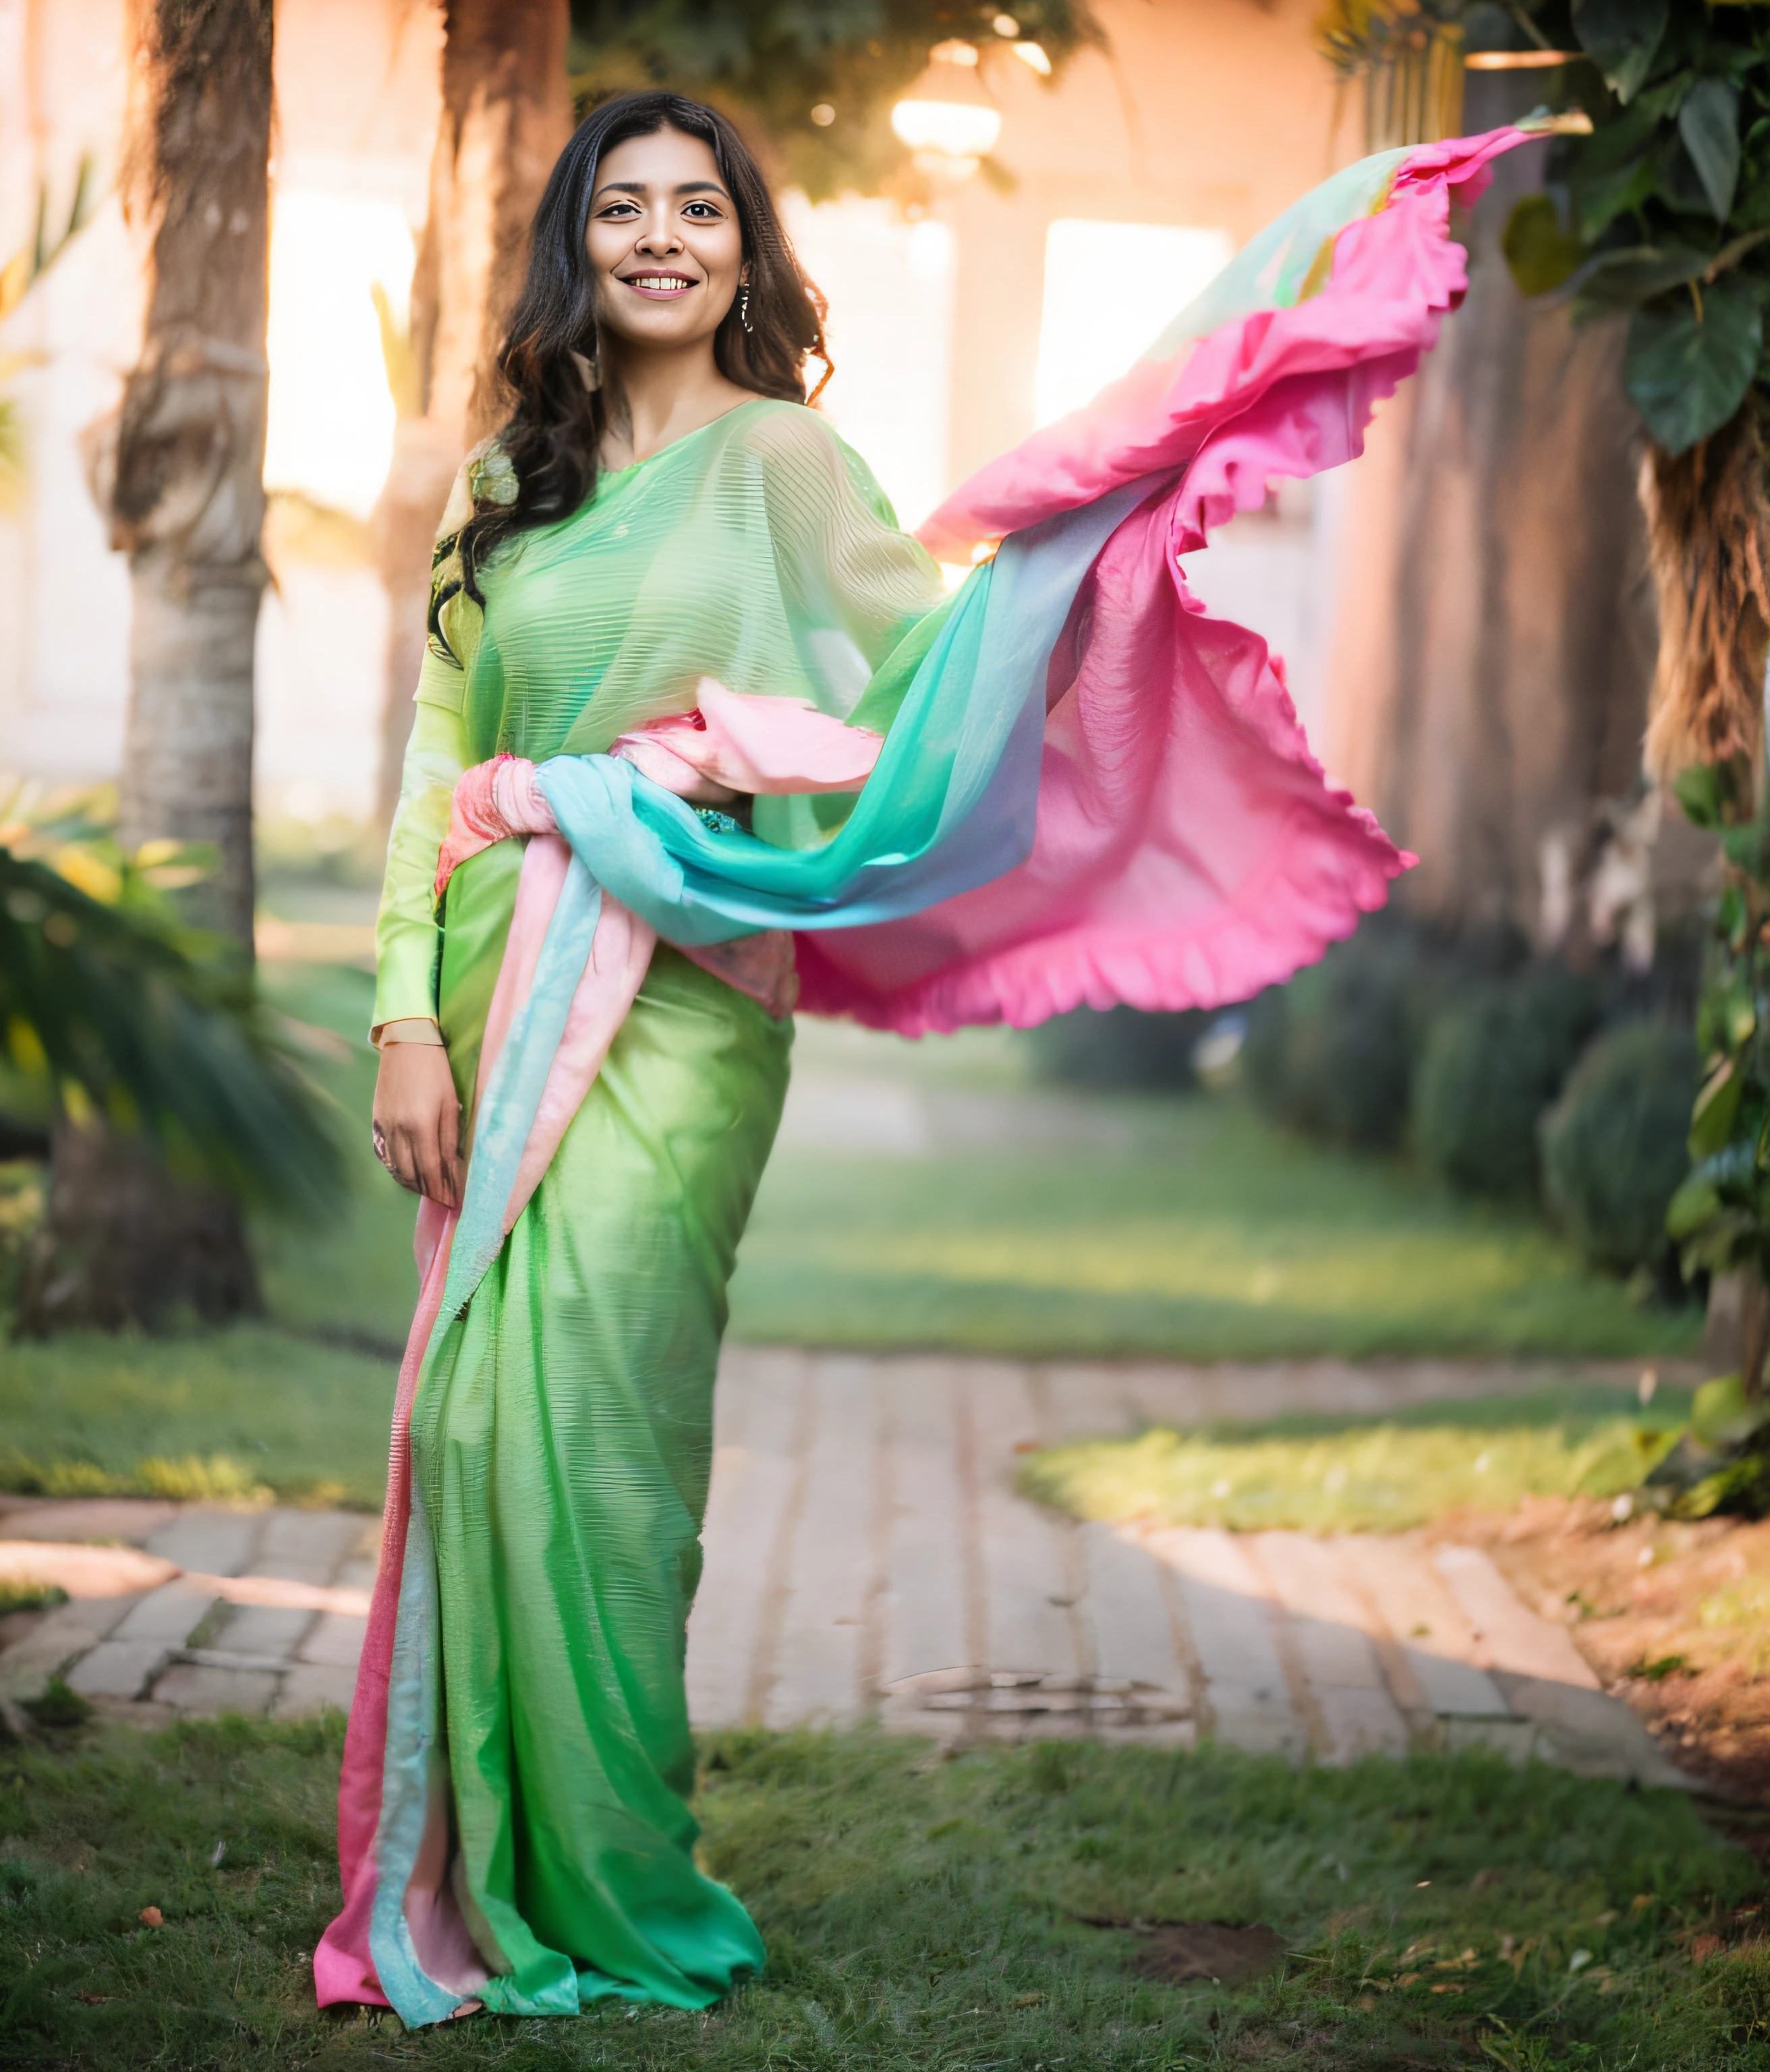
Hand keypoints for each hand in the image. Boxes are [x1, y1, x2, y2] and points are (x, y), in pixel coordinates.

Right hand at [372, 1042, 463, 1206]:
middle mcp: (398, 1130)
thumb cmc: (436, 1070)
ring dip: (411, 1184)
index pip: (431, 1170)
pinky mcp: (376, 1121)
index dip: (442, 1189)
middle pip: (411, 1174)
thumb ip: (450, 1137)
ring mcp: (384, 1127)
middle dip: (428, 1191)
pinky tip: (406, 1174)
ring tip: (428, 1190)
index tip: (453, 1201)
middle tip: (443, 1199)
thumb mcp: (450, 1102)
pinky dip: (395, 1169)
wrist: (406, 1043)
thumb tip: (454, 1167)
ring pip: (395, 1168)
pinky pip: (383, 1155)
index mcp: (420, 1125)